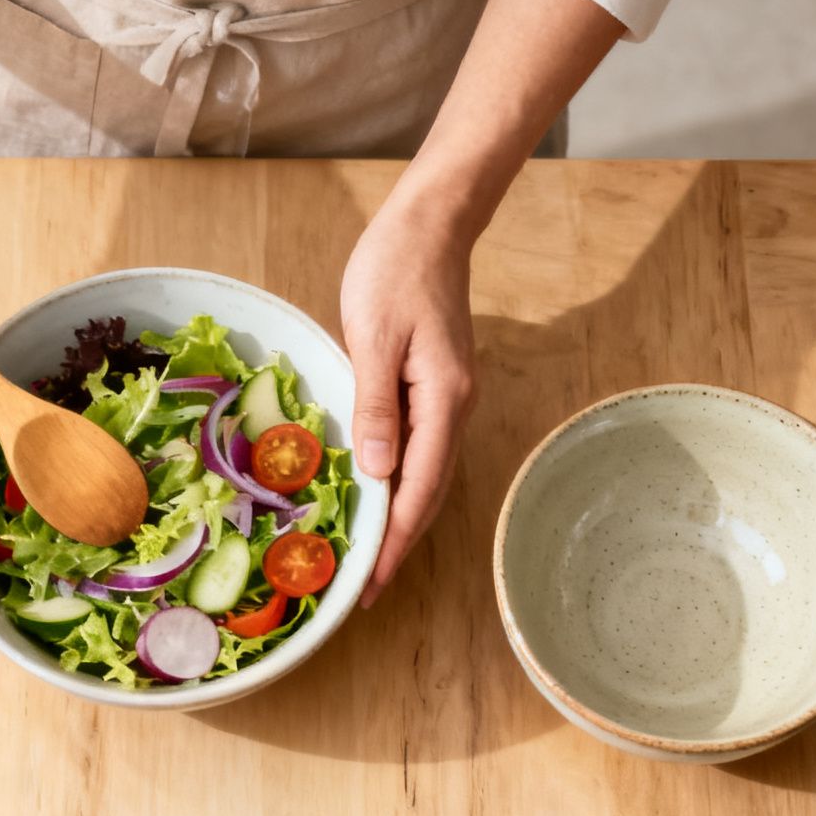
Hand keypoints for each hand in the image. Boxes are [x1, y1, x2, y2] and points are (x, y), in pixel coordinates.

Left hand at [341, 197, 477, 606]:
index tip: (369, 584)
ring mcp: (448, 399)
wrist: (430, 225)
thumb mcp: (375, 336)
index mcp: (443, 399)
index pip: (419, 489)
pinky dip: (398, 483)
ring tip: (365, 556)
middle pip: (428, 493)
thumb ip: (375, 405)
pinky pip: (419, 450)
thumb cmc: (395, 271)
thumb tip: (378, 472)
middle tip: (362, 589)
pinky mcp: (435, 389)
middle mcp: (454, 407)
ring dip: (398, 518)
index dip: (394, 541)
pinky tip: (374, 496)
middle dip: (397, 544)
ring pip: (426, 475)